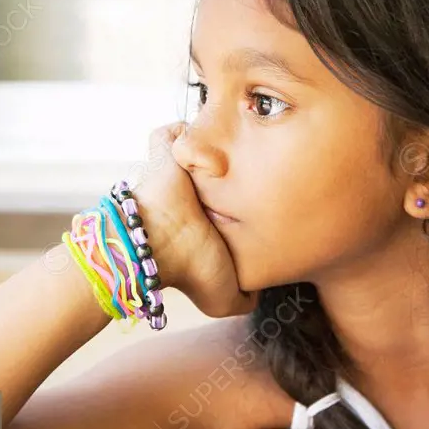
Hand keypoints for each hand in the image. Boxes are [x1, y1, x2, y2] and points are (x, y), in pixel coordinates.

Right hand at [127, 122, 257, 318]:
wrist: (157, 242)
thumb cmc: (191, 268)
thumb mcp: (225, 299)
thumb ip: (245, 298)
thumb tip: (257, 295)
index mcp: (207, 226)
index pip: (231, 205)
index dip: (250, 199)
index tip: (272, 195)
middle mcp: (193, 199)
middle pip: (219, 172)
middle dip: (238, 164)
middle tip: (262, 157)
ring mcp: (176, 175)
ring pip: (197, 148)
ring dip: (214, 143)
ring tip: (241, 133)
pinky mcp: (164, 155)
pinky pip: (174, 132)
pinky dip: (187, 129)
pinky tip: (209, 133)